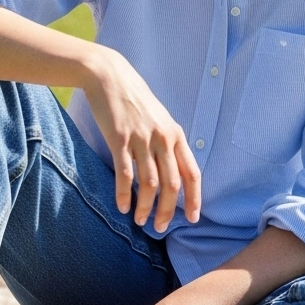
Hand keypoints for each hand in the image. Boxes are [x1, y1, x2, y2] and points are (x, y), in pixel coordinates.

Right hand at [84, 46, 200, 231]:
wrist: (110, 77)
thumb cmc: (135, 100)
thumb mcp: (160, 119)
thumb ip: (168, 143)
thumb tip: (173, 171)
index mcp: (176, 134)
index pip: (192, 173)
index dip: (194, 199)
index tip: (192, 219)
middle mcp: (162, 138)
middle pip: (171, 185)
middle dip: (166, 211)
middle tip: (158, 228)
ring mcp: (141, 139)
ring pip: (149, 184)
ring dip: (145, 207)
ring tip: (140, 220)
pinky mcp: (119, 139)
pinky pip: (125, 174)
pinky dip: (124, 195)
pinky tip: (123, 207)